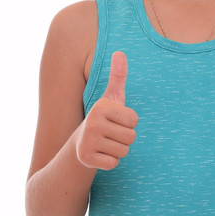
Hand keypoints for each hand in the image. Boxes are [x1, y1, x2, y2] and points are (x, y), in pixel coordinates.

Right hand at [76, 51, 138, 169]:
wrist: (80, 143)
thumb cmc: (103, 118)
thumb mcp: (111, 97)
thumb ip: (118, 76)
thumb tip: (120, 52)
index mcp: (101, 107)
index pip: (134, 120)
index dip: (128, 123)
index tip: (115, 121)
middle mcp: (92, 122)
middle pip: (131, 137)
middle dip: (124, 138)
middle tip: (110, 134)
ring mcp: (88, 141)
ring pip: (124, 151)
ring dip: (117, 150)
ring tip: (105, 143)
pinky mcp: (86, 159)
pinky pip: (114, 163)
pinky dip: (110, 161)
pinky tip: (100, 154)